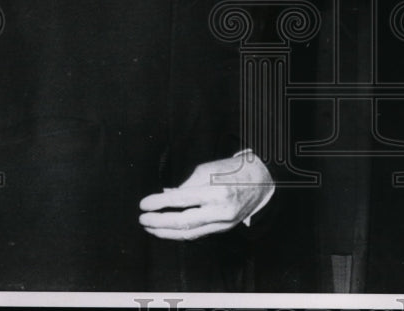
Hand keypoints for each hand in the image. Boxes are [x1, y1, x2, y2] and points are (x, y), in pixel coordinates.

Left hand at [139, 151, 273, 239]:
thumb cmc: (233, 170)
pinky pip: (198, 234)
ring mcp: (223, 223)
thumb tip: (166, 195)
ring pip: (189, 233)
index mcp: (216, 191)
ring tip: (151, 227)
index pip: (181, 200)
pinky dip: (181, 233)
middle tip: (143, 220)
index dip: (159, 203)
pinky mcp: (224, 228)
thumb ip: (186, 184)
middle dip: (159, 223)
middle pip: (183, 222)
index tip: (144, 204)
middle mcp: (220, 210)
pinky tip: (168, 231)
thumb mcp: (208, 169)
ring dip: (166, 232)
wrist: (260, 181)